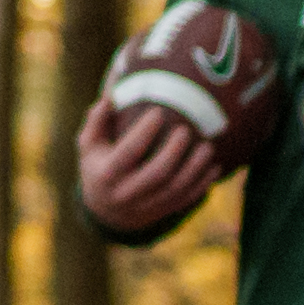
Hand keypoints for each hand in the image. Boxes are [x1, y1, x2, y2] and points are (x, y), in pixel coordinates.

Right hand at [74, 93, 220, 241]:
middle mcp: (126, 193)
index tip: (159, 112)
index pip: (128, 152)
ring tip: (207, 146)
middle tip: (185, 130)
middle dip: (174, 151)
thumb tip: (111, 93)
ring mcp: (146, 205)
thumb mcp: (89, 144)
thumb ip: (97, 120)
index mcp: (106, 174)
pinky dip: (203, 183)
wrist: (105, 211)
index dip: (144, 132)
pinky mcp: (163, 211)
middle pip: (157, 173)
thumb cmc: (98, 165)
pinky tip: (214, 166)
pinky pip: (186, 199)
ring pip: (176, 189)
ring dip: (195, 168)